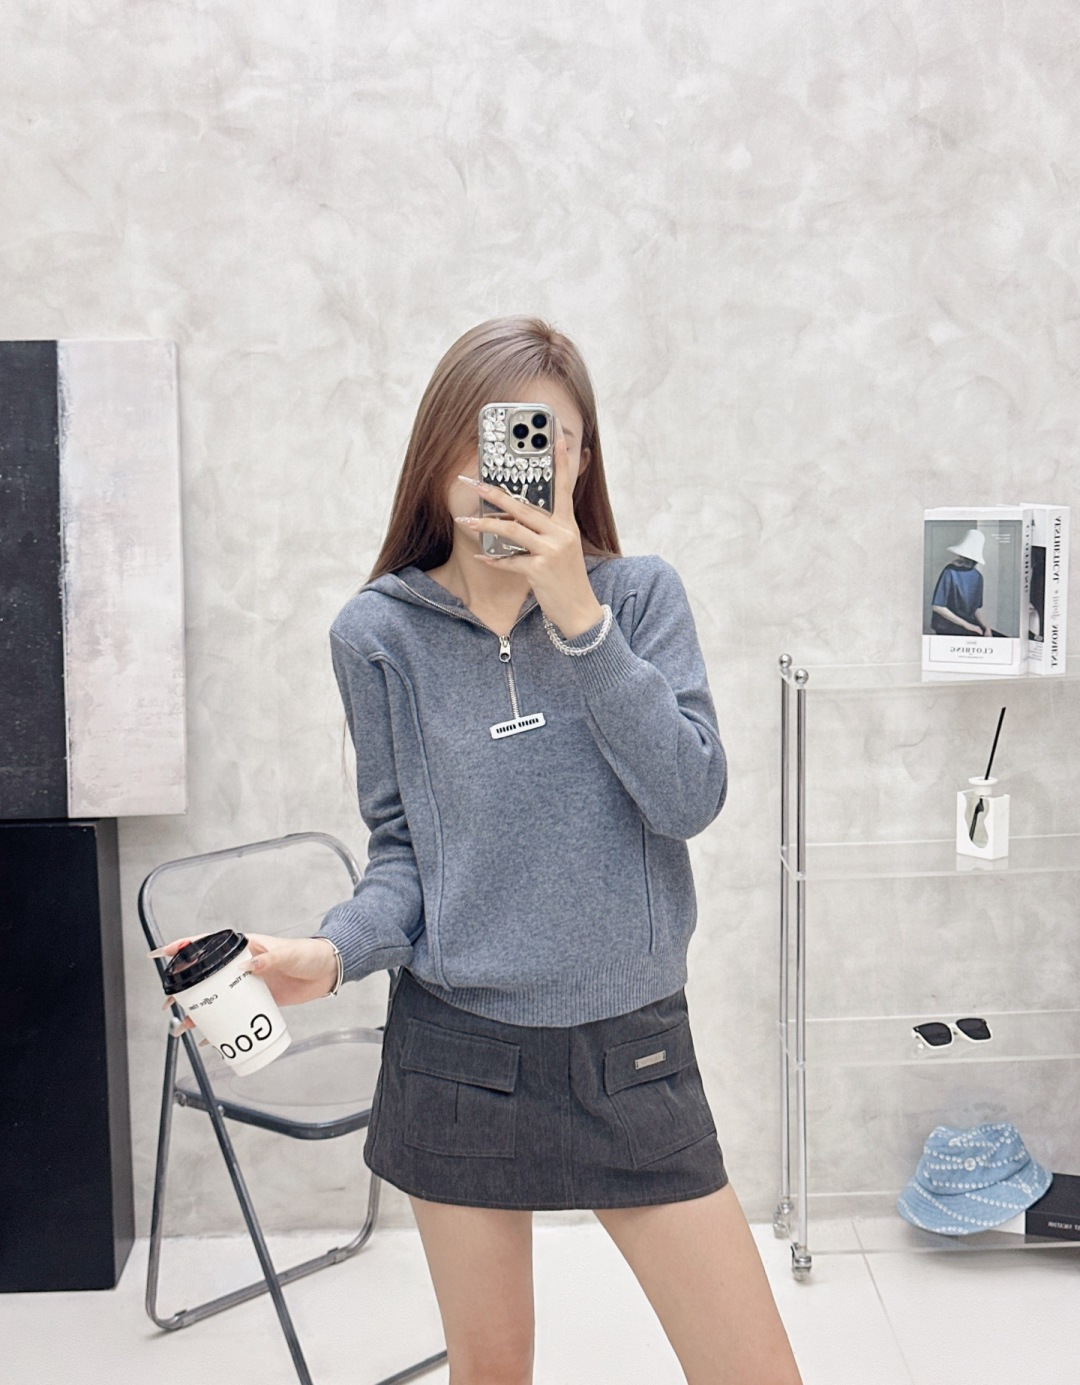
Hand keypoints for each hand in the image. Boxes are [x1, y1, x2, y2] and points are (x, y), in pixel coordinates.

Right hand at [151, 933, 339, 1038]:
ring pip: (214, 996)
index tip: (163, 954)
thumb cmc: (308, 954)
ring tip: (181, 1025)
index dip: (184, 947)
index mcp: (244, 946)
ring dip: (197, 1010)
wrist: (326, 972)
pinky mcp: (256, 999)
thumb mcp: (289, 954)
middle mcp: (240, 964)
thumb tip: (250, 965)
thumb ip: (271, 958)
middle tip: (169, 1002)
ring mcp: (246, 983)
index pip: (208, 944)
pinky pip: (232, 1012)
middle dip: (183, 987)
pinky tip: (208, 1038)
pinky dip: (220, 1024)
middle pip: (204, 975)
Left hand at [454, 423, 604, 638]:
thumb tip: (518, 516)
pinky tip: (482, 556)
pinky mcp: (540, 570)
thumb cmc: (567, 578)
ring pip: (512, 529)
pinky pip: (510, 559)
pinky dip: (494, 558)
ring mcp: (551, 551)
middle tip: (474, 482)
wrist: (579, 610)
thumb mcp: (564, 549)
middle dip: (495, 493)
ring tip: (464, 519)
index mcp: (568, 525)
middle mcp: (561, 533)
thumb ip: (547, 530)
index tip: (557, 439)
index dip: (561, 463)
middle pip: (524, 507)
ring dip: (485, 524)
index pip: (565, 488)